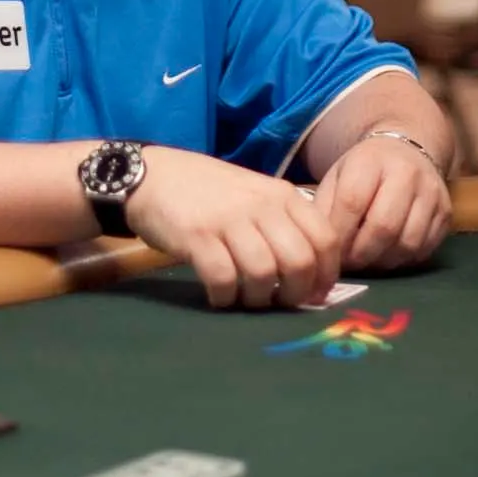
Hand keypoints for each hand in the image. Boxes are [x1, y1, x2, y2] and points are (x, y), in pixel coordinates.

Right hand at [125, 147, 340, 308]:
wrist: (152, 174)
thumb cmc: (208, 190)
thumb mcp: (255, 195)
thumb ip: (282, 224)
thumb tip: (310, 275)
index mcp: (282, 195)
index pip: (325, 239)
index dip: (325, 275)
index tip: (313, 295)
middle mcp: (261, 205)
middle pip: (299, 261)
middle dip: (294, 294)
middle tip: (277, 302)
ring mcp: (228, 219)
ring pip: (263, 273)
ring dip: (257, 299)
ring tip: (245, 298)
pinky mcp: (197, 236)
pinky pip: (223, 279)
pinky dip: (224, 297)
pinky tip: (218, 295)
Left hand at [313, 138, 450, 271]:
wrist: (406, 149)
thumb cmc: (364, 169)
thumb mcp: (337, 175)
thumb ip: (324, 207)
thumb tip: (319, 245)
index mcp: (371, 159)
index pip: (353, 201)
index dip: (340, 233)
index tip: (330, 250)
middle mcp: (407, 173)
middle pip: (384, 226)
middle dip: (361, 254)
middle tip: (349, 263)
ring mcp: (431, 193)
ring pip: (407, 243)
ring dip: (383, 261)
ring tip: (367, 260)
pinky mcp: (446, 212)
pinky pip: (425, 249)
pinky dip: (403, 260)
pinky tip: (387, 255)